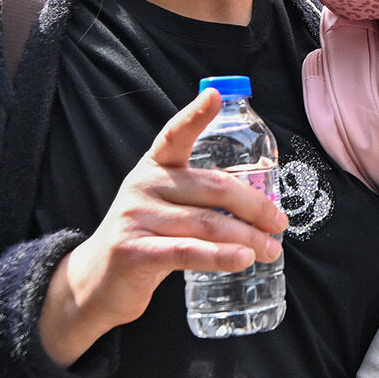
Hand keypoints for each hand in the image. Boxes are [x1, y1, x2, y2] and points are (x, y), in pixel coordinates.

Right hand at [40, 89, 289, 365]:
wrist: (98, 281)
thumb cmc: (146, 239)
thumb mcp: (167, 207)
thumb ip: (202, 197)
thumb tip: (262, 197)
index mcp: (154, 167)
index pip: (174, 135)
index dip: (195, 115)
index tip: (215, 96)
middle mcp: (143, 185)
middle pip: (211, 188)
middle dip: (254, 206)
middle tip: (280, 224)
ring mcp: (136, 217)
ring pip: (206, 223)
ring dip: (247, 237)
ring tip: (271, 250)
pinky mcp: (134, 251)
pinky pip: (186, 251)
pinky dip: (220, 256)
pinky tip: (243, 260)